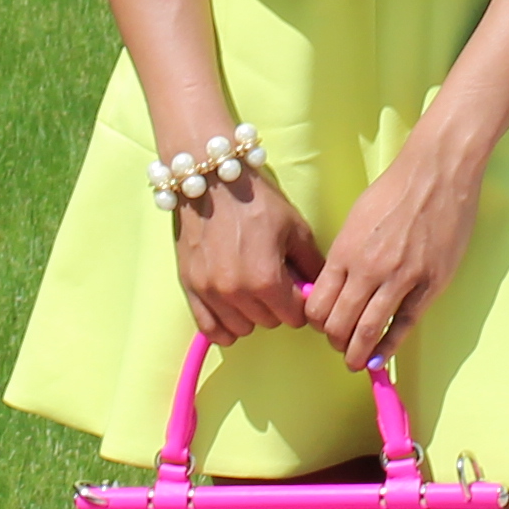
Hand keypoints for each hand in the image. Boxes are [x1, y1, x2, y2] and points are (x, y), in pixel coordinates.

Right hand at [170, 165, 324, 346]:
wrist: (209, 179)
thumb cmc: (256, 200)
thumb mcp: (296, 228)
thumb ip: (311, 266)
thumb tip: (319, 291)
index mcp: (266, 280)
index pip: (295, 317)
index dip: (300, 302)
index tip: (296, 287)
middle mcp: (236, 293)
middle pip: (269, 323)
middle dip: (277, 307)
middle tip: (274, 281)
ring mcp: (209, 292)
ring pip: (241, 329)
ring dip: (251, 315)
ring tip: (251, 289)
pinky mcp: (189, 288)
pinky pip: (209, 329)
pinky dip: (223, 326)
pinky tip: (232, 311)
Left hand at [302, 129, 481, 373]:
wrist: (436, 173)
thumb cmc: (394, 191)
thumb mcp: (356, 220)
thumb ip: (344, 255)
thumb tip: (334, 287)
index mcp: (344, 252)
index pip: (318, 304)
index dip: (316, 323)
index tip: (322, 326)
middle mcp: (367, 269)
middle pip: (338, 323)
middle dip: (335, 341)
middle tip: (339, 346)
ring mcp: (400, 278)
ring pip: (368, 330)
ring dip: (358, 353)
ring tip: (357, 361)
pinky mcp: (430, 284)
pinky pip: (405, 324)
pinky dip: (390, 346)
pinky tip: (382, 358)